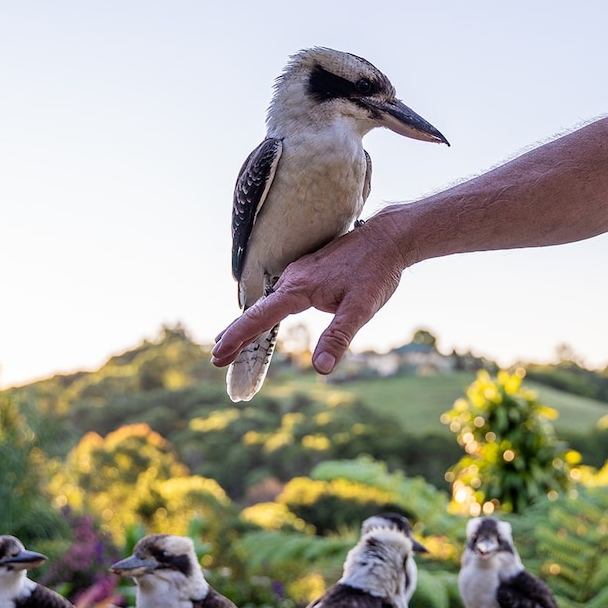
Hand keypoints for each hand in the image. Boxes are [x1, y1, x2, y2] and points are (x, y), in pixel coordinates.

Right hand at [212, 217, 406, 374]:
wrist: (389, 238)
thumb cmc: (376, 272)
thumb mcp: (361, 309)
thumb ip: (338, 337)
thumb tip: (322, 369)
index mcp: (299, 287)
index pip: (261, 317)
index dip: (239, 337)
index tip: (219, 354)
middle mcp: (293, 279)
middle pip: (257, 310)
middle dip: (237, 334)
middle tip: (218, 358)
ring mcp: (300, 273)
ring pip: (267, 302)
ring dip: (248, 323)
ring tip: (230, 341)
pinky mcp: (309, 272)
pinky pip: (279, 295)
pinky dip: (265, 310)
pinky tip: (264, 316)